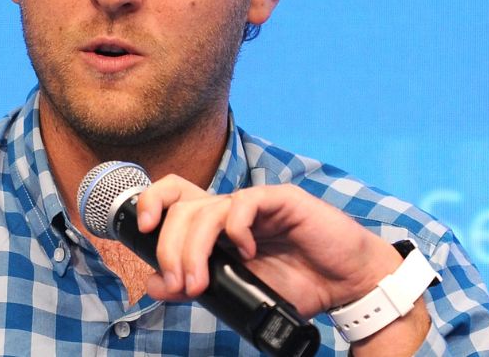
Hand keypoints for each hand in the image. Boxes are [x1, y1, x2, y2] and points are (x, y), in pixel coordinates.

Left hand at [135, 176, 403, 317]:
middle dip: (171, 247)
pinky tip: (246, 253)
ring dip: (195, 249)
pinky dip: (236, 230)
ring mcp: (255, 202)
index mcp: (216, 225)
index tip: (142, 230)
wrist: (346, 284)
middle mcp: (230, 209)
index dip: (150, 202)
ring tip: (201, 283)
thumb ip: (196, 286)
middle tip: (181, 284)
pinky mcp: (281, 200)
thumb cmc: (296, 284)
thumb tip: (154, 283)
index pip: (173, 196)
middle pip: (182, 206)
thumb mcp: (238, 292)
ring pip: (206, 208)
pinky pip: (244, 204)